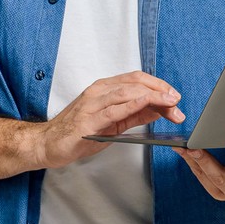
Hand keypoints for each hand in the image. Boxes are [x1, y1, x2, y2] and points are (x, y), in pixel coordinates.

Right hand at [38, 71, 185, 168]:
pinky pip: (115, 109)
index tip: (174, 96)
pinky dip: (134, 105)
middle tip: (178, 103)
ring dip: (153, 97)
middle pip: (136, 83)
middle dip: (160, 91)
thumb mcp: (112, 123)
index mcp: (104, 89)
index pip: (136, 79)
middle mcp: (98, 92)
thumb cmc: (77, 132)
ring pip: (128, 92)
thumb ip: (135, 115)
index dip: (158, 85)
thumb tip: (159, 109)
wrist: (47, 144)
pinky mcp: (88, 120)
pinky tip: (148, 106)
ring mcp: (92, 104)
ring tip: (170, 104)